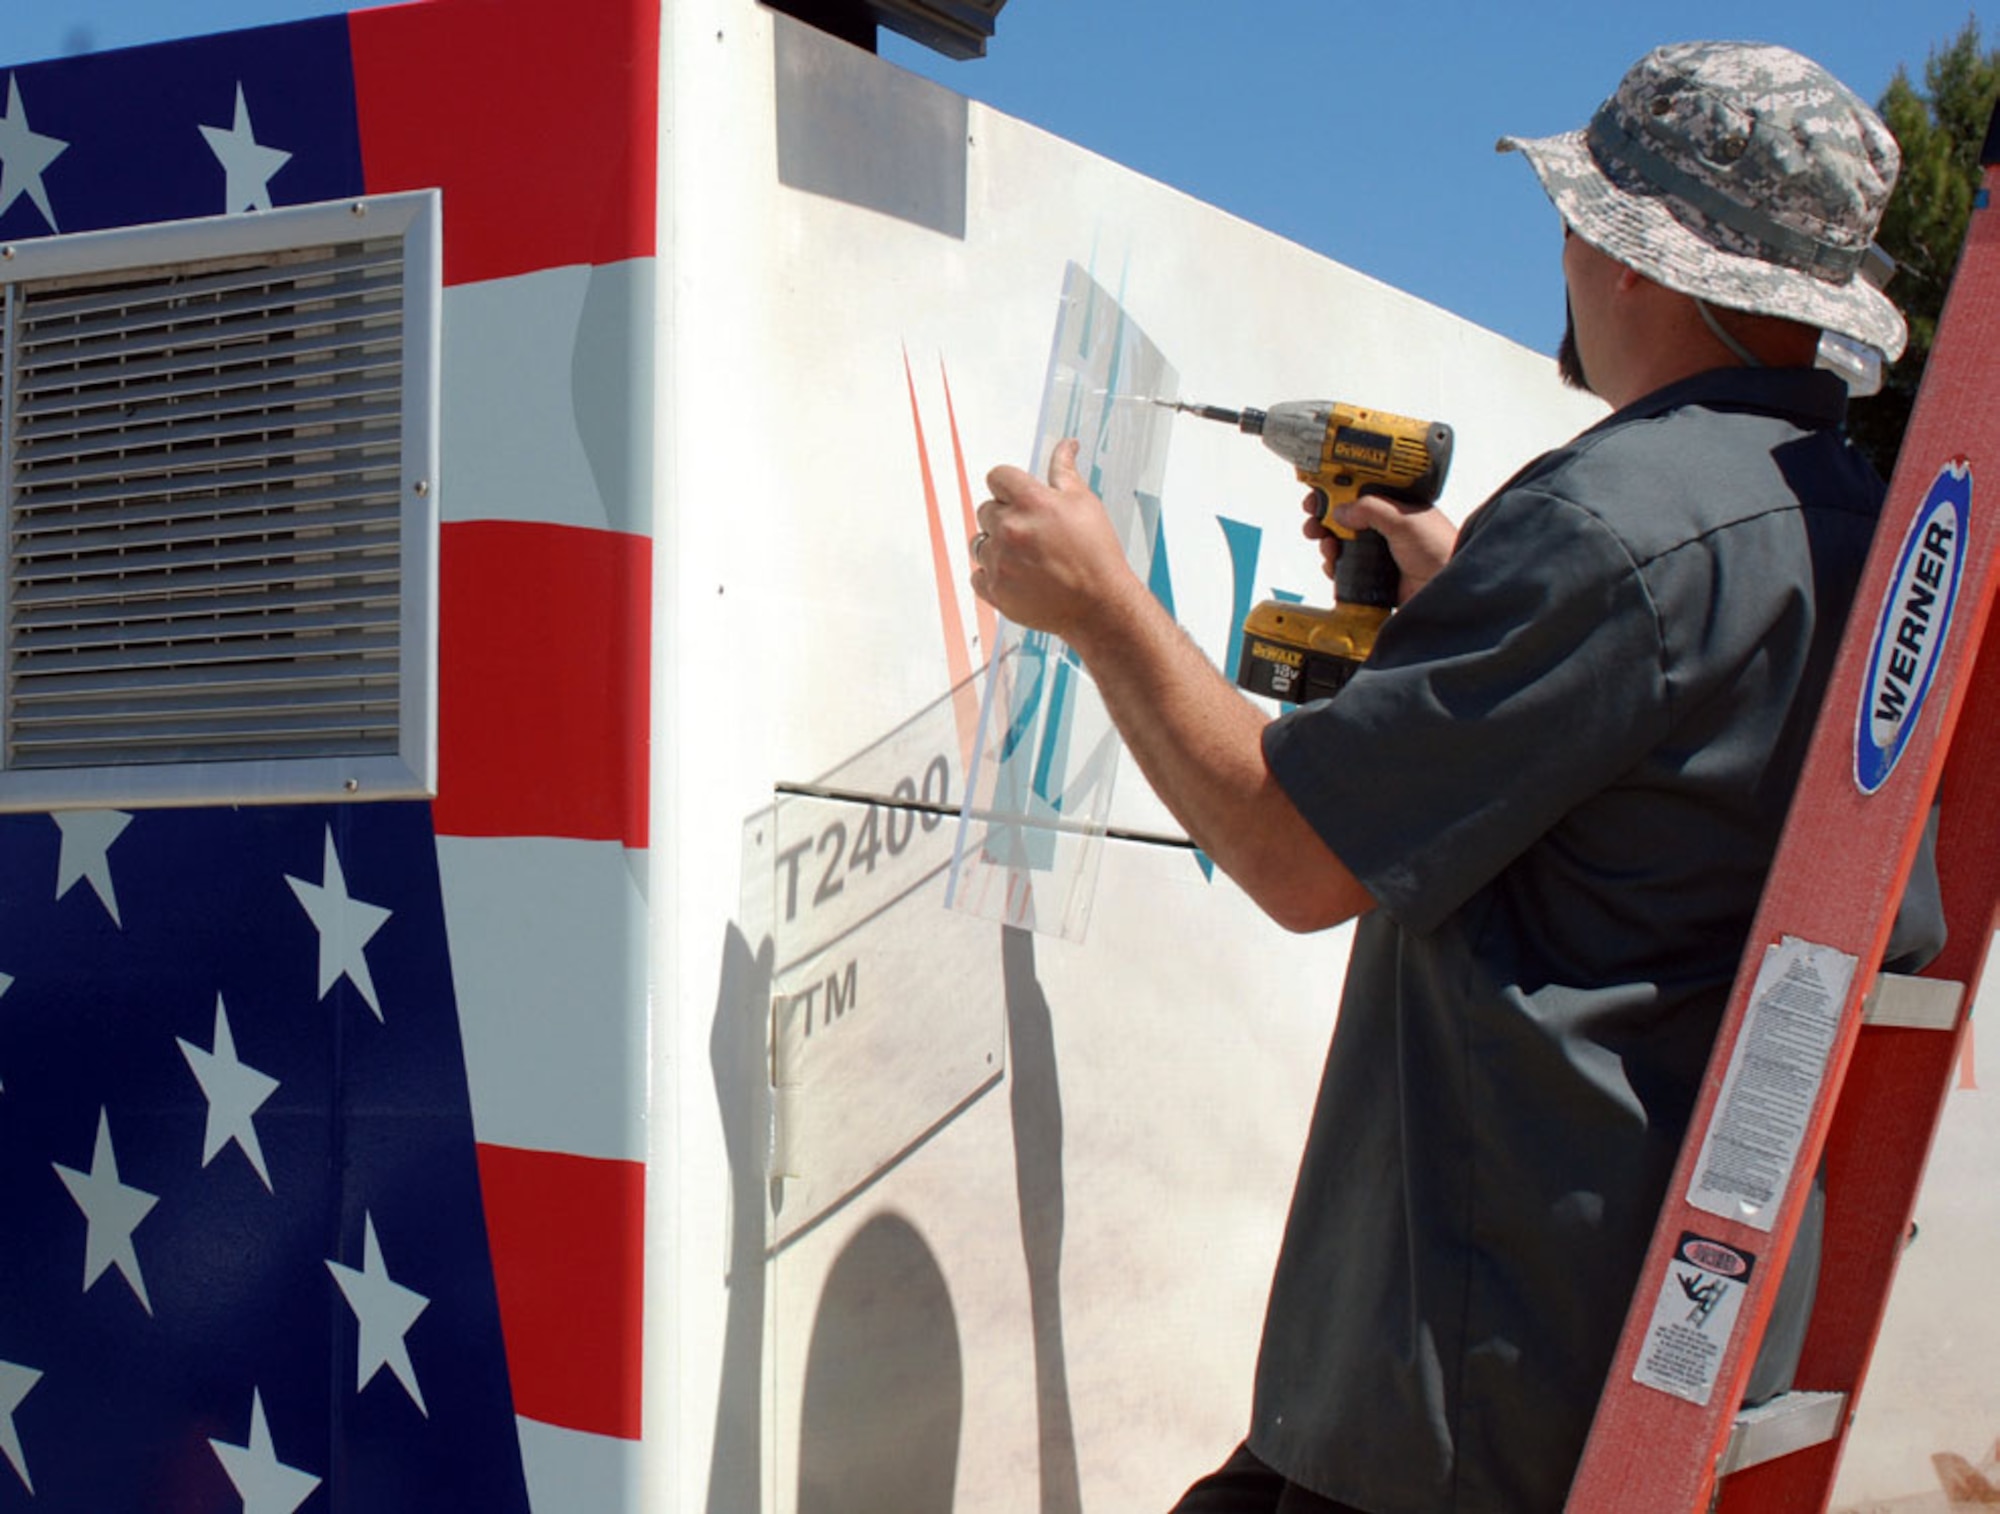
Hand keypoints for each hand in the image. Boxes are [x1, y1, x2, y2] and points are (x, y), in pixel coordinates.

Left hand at [971, 439, 1144, 644]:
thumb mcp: (1085, 503)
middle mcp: (1010, 529)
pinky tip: (1017, 577)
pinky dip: (992, 575)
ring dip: (996, 546)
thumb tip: (1066, 446)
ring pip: (979, 542)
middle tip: (1032, 534)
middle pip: (985, 510)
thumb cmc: (1096, 554)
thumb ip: (1065, 471)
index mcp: (1031, 502)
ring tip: (1026, 558)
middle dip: (1004, 517)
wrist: (1100, 605)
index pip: (996, 477)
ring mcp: (1000, 561)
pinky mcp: (995, 590)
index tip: (1019, 498)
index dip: (1008, 486)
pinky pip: (977, 575)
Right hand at [1302, 490, 1456, 604]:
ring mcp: (1377, 550)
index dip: (1337, 487)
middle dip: (1324, 515)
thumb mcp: (1404, 520)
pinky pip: (1343, 567)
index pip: (1359, 489)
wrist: (1445, 588)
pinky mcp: (1371, 574)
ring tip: (1327, 544)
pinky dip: (1333, 565)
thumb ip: (1371, 509)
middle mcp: (1384, 526)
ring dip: (1326, 541)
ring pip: (1340, 541)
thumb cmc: (1440, 550)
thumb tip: (1341, 509)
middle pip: (1344, 515)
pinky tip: (1334, 563)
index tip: (1318, 488)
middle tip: (1313, 517)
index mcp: (1394, 505)